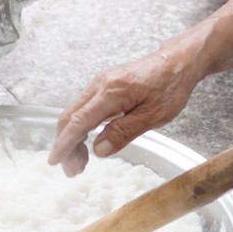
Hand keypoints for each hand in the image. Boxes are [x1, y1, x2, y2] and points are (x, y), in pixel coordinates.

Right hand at [47, 43, 205, 175]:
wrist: (177, 61)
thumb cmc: (170, 86)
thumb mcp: (153, 115)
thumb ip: (124, 132)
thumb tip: (99, 149)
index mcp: (111, 92)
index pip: (79, 121)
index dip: (65, 144)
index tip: (54, 161)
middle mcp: (100, 84)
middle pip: (70, 117)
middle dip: (66, 145)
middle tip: (73, 170)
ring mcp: (101, 83)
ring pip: (76, 113)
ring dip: (74, 138)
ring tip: (81, 162)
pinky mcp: (105, 85)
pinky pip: (86, 108)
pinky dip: (82, 127)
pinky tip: (90, 142)